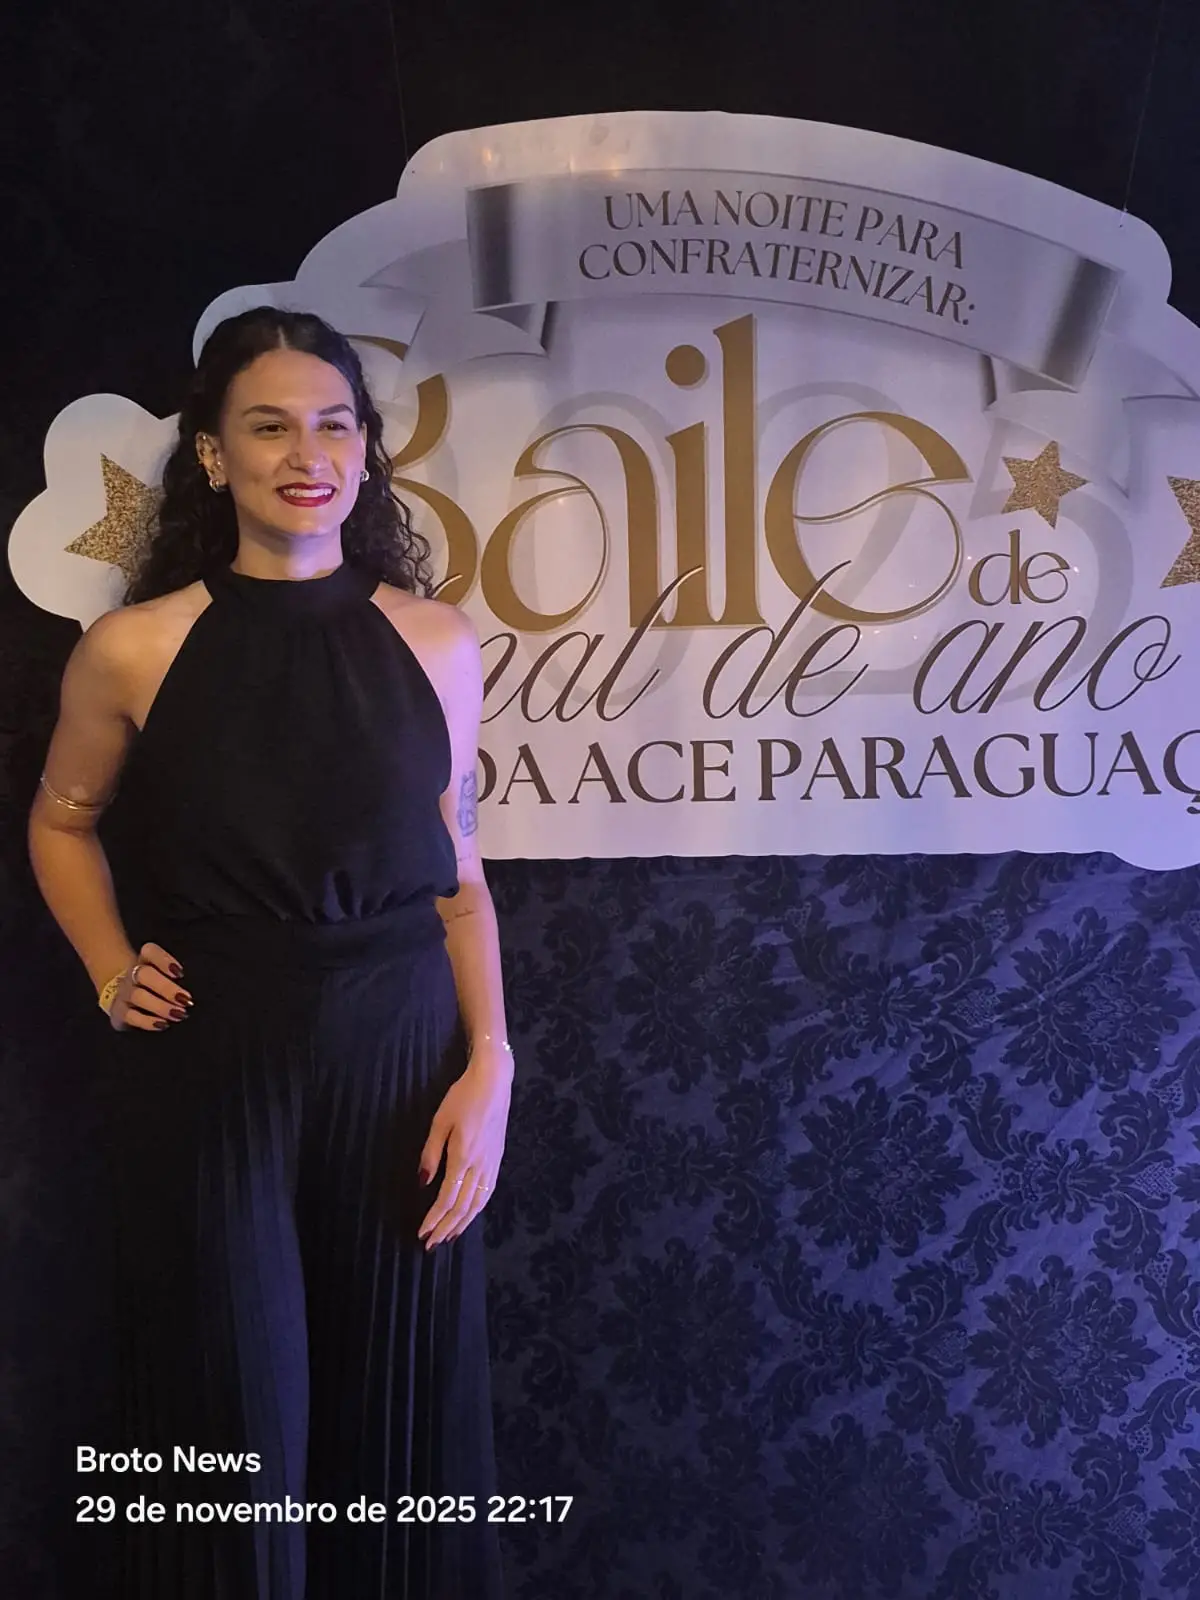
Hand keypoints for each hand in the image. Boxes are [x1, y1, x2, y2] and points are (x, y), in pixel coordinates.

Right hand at [107, 941, 192, 1032]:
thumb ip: (177, 976)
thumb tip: (201, 987)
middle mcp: (132, 974)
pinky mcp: (119, 1012)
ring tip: (179, 1014)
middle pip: (144, 974)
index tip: (181, 973)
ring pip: (138, 996)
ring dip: (160, 1006)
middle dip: (166, 988)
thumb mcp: (166, 976)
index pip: (150, 951)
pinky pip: (130, 1016)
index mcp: (145, 960)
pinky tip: (162, 1024)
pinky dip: (147, 1021)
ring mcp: (124, 993)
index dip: (164, 959)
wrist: (126, 998)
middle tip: (186, 1000)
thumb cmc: (156, 985)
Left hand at [417, 1054, 511, 1248]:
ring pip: (478, 1203)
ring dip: (463, 1223)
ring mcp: (492, 1163)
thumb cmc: (462, 1097)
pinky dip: (478, 1209)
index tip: (422, 1232)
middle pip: (463, 1206)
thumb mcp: (440, 1121)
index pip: (447, 1198)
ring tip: (450, 1236)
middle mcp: (480, 1165)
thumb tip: (423, 1183)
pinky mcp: (498, 1159)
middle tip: (432, 1244)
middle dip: (447, 1228)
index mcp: (463, 1157)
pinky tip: (470, 1214)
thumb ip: (431, 1154)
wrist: (494, 1081)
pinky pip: (488, 1191)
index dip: (434, 1218)